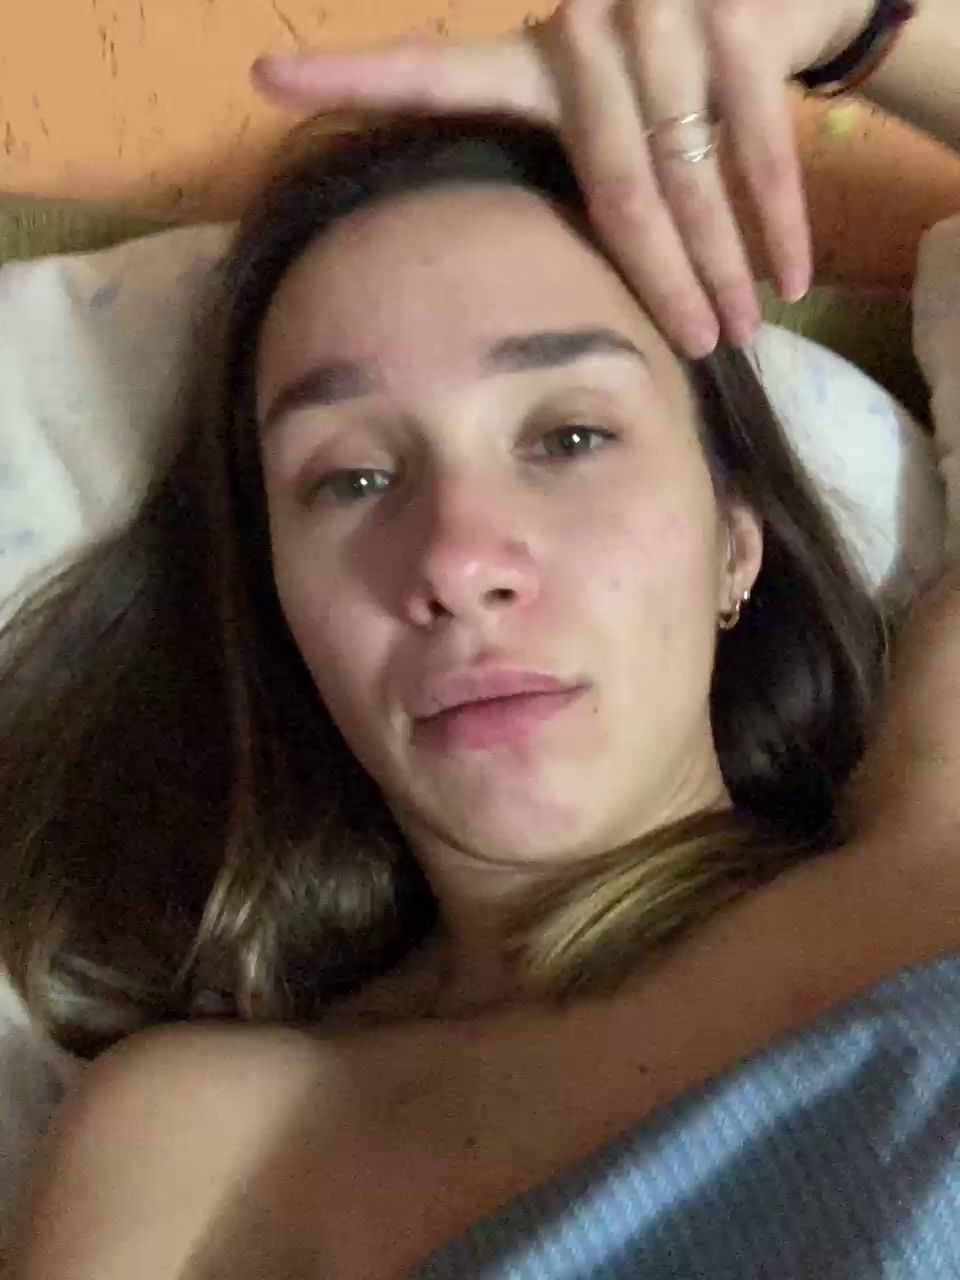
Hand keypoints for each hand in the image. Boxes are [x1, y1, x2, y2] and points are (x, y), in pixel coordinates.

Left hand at [251, 0, 871, 357]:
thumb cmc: (666, 70)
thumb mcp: (594, 99)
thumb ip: (560, 163)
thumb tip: (515, 275)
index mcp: (533, 57)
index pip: (434, 76)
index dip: (350, 80)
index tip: (264, 75)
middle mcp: (585, 26)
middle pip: (617, 188)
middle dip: (662, 280)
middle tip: (693, 349)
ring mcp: (662, 15)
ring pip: (689, 177)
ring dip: (724, 266)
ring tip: (741, 332)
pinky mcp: (738, 18)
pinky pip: (758, 148)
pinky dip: (780, 222)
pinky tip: (792, 281)